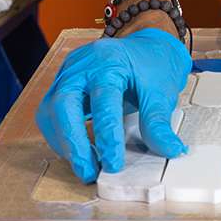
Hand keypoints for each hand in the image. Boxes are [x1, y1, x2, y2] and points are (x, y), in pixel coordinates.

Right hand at [35, 28, 190, 182]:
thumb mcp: (161, 91)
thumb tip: (169, 150)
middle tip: (88, 171)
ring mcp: (67, 75)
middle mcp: (81, 66)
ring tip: (85, 166)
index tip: (114, 163)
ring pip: (50, 112)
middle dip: (73, 142)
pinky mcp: (61, 87)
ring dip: (64, 143)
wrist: (146, 48)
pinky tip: (78, 152)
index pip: (103, 101)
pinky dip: (62, 136)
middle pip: (63, 104)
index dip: (107, 136)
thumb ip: (158, 122)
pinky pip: (51, 115)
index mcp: (108, 61)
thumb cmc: (152, 65)